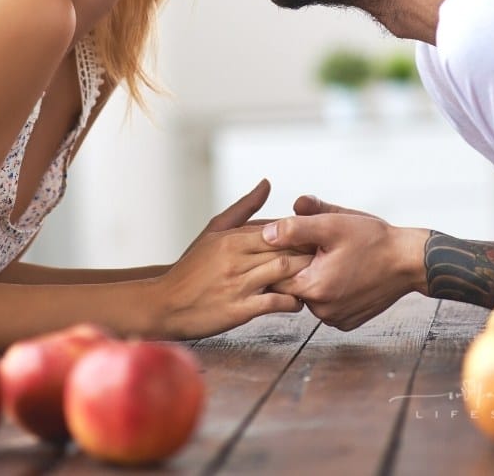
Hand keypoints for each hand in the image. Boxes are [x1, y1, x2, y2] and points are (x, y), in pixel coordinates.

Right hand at [157, 182, 312, 337]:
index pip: (276, 229)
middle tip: (326, 257)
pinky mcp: (239, 310)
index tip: (316, 236)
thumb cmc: (193, 266)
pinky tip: (298, 301)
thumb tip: (267, 182)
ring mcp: (238, 285)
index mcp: (232, 238)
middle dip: (307, 252)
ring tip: (316, 278)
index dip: (300, 232)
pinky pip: (274, 302)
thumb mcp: (214, 231)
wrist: (166, 303)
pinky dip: (291, 301)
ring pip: (283, 273)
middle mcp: (236, 259)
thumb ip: (243, 208)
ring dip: (304, 276)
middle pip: (284, 249)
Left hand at [261, 196, 429, 330]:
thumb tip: (267, 232)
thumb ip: (296, 227)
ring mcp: (336, 319)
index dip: (276, 255)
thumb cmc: (373, 240)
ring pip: (309, 295)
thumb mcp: (332, 224)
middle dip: (296, 264)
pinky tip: (342, 270)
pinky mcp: (348, 321)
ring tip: (330, 255)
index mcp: (314, 289)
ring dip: (313, 276)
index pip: (275, 276)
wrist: (409, 261)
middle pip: (291, 287)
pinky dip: (328, 288)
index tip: (287, 239)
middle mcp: (323, 311)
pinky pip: (326, 304)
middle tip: (313, 244)